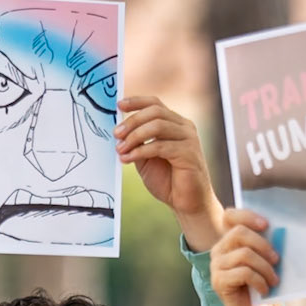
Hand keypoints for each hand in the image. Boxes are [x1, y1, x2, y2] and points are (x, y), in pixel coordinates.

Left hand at [115, 95, 224, 250]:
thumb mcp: (146, 158)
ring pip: (157, 126)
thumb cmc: (168, 180)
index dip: (136, 102)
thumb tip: (118, 132)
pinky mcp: (188, 153)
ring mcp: (188, 139)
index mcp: (175, 124)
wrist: (187, 203)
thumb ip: (137, 143)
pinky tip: (127, 159)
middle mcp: (184, 127)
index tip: (118, 105)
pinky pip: (160, 146)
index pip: (155, 104)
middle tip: (116, 134)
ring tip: (120, 149)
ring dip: (134, 136)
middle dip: (132, 121)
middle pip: (155, 112)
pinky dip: (140, 151)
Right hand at [210, 210, 282, 305]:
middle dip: (263, 244)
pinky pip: (243, 273)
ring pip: (244, 254)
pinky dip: (260, 281)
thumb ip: (267, 244)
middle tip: (277, 259)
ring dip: (265, 268)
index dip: (247, 215)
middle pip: (239, 233)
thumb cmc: (266, 288)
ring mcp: (216, 267)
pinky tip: (265, 290)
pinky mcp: (218, 282)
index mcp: (229, 242)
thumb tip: (278, 230)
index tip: (267, 225)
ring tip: (274, 280)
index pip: (230, 216)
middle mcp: (218, 251)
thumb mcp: (268, 261)